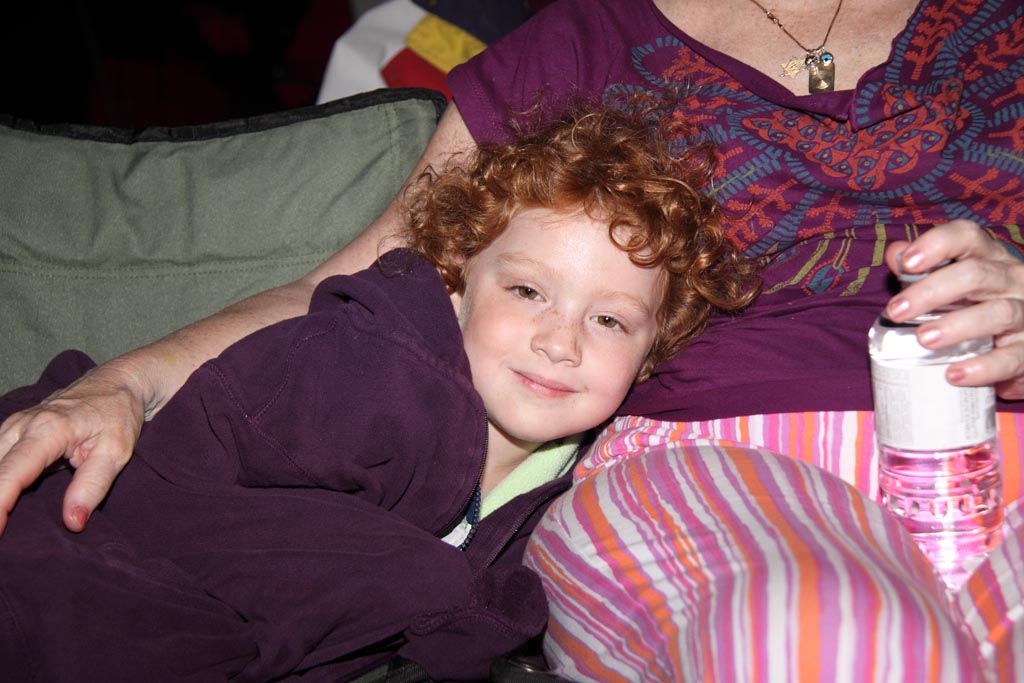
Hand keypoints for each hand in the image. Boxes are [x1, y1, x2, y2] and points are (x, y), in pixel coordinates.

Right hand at [0, 363, 145, 534]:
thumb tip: (72, 522)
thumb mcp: (116, 451)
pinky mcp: (13, 431)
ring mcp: (14, 426)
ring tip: (0, 520)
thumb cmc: (118, 415)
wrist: (117, 383)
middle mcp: (21, 426)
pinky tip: (2, 500)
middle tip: (0, 531)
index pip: (10, 474)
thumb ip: (92, 486)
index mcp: (47, 430)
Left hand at [884, 219, 1023, 399]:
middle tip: (896, 312)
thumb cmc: (976, 308)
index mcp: (989, 258)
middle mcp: (1012, 280)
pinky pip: (1011, 358)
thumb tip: (895, 252)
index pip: (968, 236)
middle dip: (932, 291)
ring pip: (998, 313)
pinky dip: (983, 367)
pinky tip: (954, 375)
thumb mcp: (950, 286)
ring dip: (957, 325)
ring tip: (924, 339)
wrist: (1018, 348)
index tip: (906, 263)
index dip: (937, 244)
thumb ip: (921, 270)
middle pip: (976, 274)